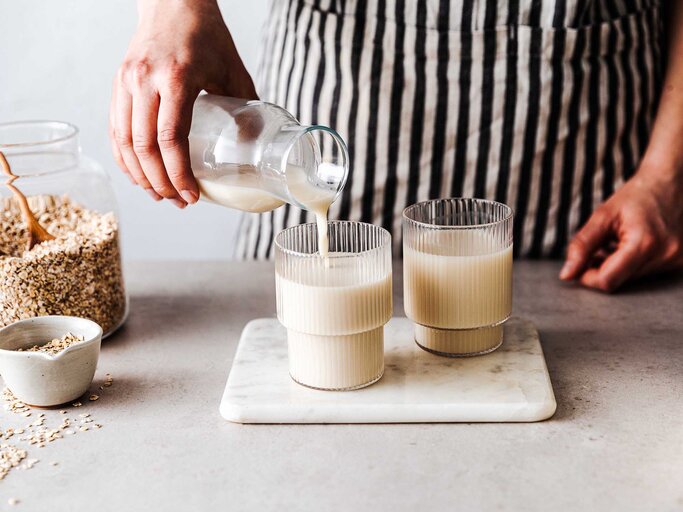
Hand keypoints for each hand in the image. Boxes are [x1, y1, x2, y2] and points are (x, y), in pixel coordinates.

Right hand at [110, 0, 256, 207]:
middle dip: (160, 182)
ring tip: (159, 194)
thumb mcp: (233, 70)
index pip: (170, 138)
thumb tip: (254, 147)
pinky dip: (124, 156)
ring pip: (124, 141)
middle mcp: (145, 80)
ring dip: (140, 175)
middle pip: (144, 146)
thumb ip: (245, 108)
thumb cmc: (207, 35)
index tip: (192, 195)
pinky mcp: (117, 82)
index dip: (179, 173)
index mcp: (177, 78)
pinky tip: (138, 173)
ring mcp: (126, 81)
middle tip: (178, 201)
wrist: (174, 1)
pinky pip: (114, 128)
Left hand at [559, 169, 682, 291]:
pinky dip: (631, 264)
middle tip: (598, 248)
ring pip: (631, 279)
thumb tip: (567, 274)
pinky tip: (630, 245)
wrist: (670, 183)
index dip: (587, 277)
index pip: (608, 280)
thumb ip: (582, 246)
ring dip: (616, 266)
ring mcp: (675, 260)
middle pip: (619, 281)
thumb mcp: (602, 216)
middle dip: (601, 269)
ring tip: (616, 242)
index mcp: (645, 243)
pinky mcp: (678, 262)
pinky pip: (645, 273)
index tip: (579, 265)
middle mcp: (665, 256)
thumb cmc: (637, 195)